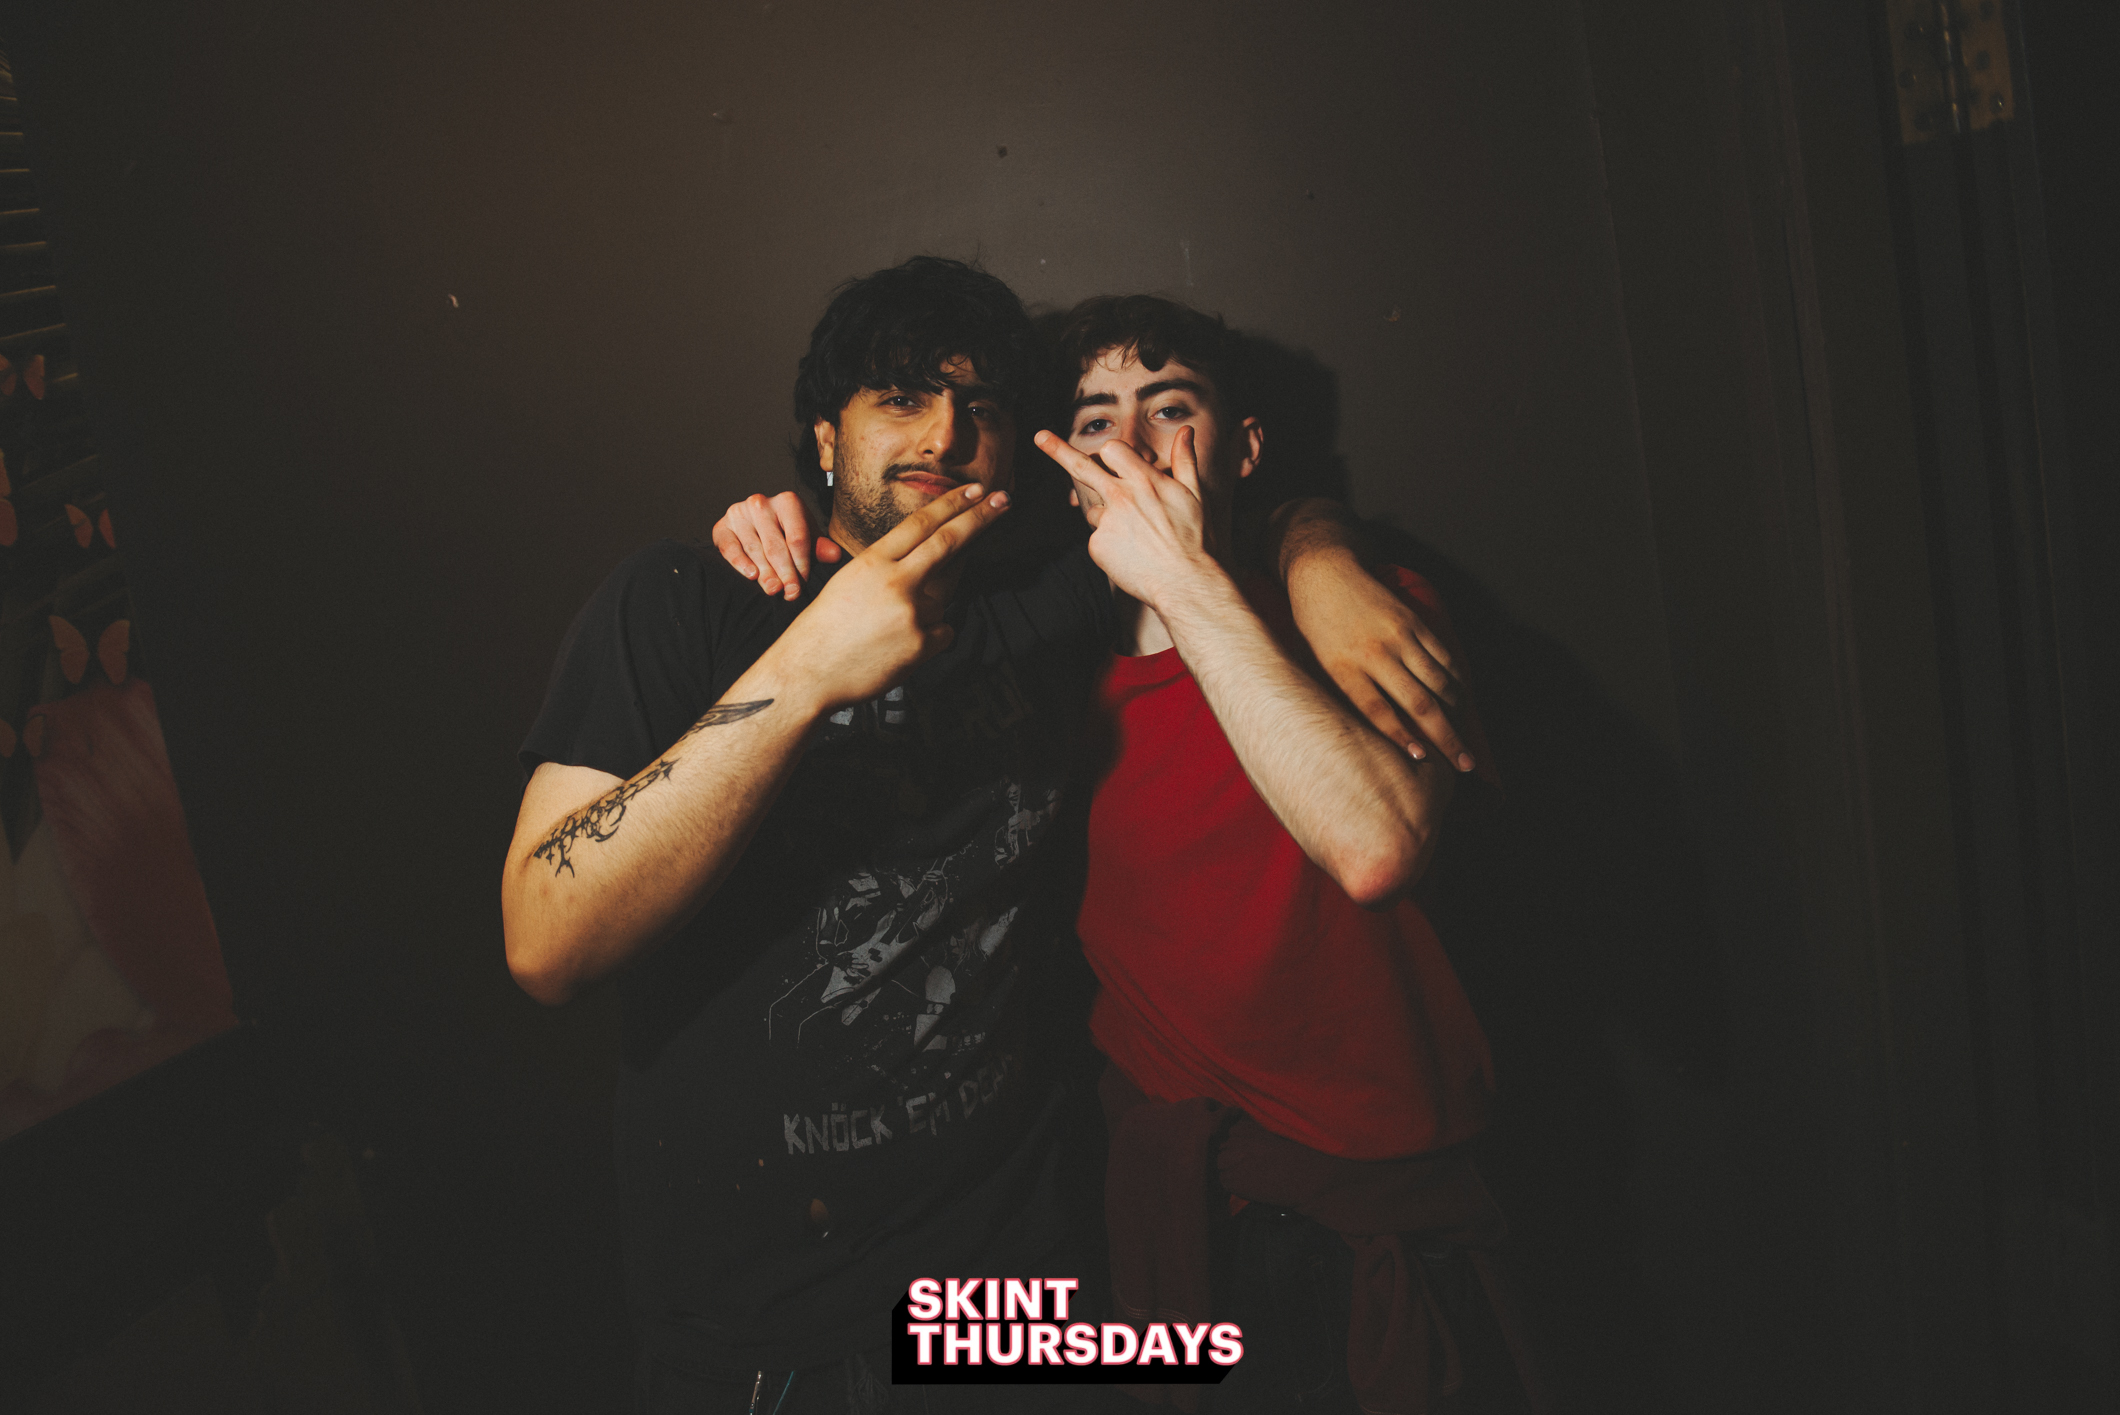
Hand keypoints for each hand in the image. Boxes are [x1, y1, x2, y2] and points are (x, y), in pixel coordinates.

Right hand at [711, 491, 841, 599]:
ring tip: (774, 590)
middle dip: (785, 573)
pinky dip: (740, 562)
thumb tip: (834, 555)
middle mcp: (761, 503)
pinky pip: (729, 547)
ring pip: (755, 549)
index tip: (804, 584)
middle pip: (776, 545)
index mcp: (787, 502)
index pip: (797, 537)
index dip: (802, 564)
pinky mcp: (721, 526)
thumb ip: (819, 547)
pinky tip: (751, 576)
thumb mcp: (807, 539)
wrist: (756, 528)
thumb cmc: (787, 535)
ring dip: (765, 573)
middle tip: (790, 593)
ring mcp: (739, 513)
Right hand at [770, 483, 1006, 707]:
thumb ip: (890, 567)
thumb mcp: (851, 581)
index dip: (952, 504)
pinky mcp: (922, 643)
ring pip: (941, 600)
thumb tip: (931, 558)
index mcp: (873, 561)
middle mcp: (895, 581)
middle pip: (948, 542)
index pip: (921, 523)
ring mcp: (912, 612)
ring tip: (887, 630)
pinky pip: (943, 631)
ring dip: (924, 612)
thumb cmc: (826, 628)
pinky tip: (897, 647)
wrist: (808, 673)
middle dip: (980, 517)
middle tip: (1002, 500)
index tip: (974, 490)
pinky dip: (928, 638)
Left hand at [1034, 426, 1221, 607]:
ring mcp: (1106, 522)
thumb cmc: (1194, 539)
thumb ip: (1185, 460)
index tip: (1108, 454)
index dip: (1113, 454)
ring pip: (1095, 511)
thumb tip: (1186, 430)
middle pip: (1081, 466)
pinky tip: (1130, 555)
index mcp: (1144, 479)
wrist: (1185, 582)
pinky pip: (1098, 539)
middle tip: (1039, 436)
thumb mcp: (1195, 495)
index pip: (1113, 450)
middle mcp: (1120, 496)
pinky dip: (1110, 545)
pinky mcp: (1097, 546)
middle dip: (1057, 449)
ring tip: (1138, 538)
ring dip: (1108, 518)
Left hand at [1286, 553, 1473, 768]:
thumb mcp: (1318, 665)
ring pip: (1438, 681)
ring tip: (1466, 741)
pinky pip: (1443, 656)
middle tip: (1464, 765)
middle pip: (1418, 703)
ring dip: (1457, 714)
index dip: (1402, 737)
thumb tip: (1378, 732)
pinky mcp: (1413, 621)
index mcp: (1344, 668)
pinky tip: (1462, 703)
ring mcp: (1398, 635)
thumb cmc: (1315, 628)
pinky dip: (1456, 682)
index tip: (1423, 759)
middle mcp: (1374, 653)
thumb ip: (1345, 694)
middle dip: (1445, 737)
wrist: (1324, 573)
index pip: (1378, 711)